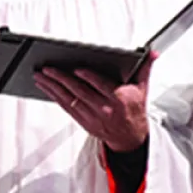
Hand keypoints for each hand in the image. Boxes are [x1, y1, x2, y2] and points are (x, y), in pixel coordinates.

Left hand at [33, 54, 152, 152]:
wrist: (131, 137)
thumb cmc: (134, 110)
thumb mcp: (142, 89)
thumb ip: (144, 69)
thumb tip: (151, 54)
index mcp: (120, 99)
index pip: (101, 86)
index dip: (88, 78)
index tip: (76, 70)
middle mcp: (105, 109)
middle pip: (80, 91)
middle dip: (61, 79)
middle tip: (48, 69)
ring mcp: (93, 117)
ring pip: (70, 100)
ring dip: (53, 87)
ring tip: (41, 76)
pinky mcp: (85, 122)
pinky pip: (67, 108)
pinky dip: (55, 97)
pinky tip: (46, 88)